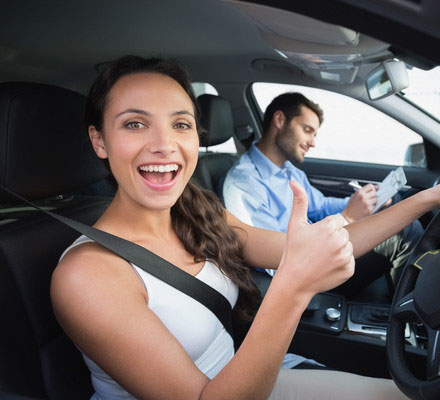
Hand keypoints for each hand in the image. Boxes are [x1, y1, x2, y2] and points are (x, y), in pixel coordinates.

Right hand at [277, 181, 354, 298]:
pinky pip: (349, 262)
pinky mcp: (349, 269)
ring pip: (347, 247)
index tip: (315, 238)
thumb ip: (299, 201)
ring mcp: (346, 256)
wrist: (294, 280)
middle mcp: (340, 240)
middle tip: (317, 249)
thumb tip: (294, 182)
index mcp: (328, 227)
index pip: (337, 221)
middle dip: (333, 239)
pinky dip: (340, 264)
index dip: (325, 229)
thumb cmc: (293, 252)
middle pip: (343, 234)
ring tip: (321, 258)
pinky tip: (326, 266)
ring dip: (337, 251)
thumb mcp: (295, 224)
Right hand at [342, 184, 376, 222]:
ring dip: (373, 201)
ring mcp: (366, 203)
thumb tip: (377, 187)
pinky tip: (366, 208)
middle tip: (369, 198)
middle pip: (374, 192)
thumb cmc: (351, 207)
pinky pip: (375, 206)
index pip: (370, 186)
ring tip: (367, 204)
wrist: (348, 216)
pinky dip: (372, 207)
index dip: (372, 188)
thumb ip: (364, 191)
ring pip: (376, 199)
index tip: (372, 191)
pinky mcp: (369, 209)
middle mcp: (363, 197)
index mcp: (359, 192)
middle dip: (373, 195)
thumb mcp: (354, 196)